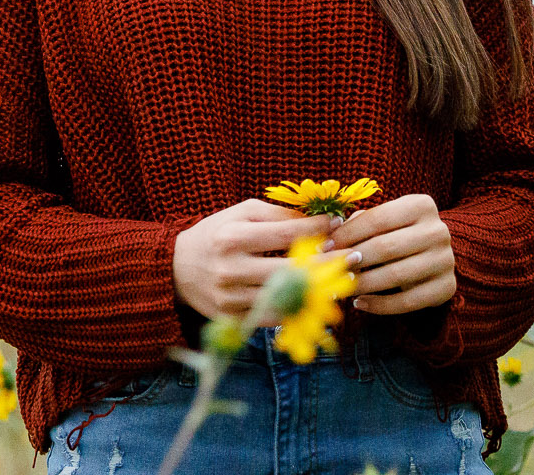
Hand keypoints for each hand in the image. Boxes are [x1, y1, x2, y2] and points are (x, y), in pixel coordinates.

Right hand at [170, 199, 338, 324]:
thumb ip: (279, 215)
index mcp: (233, 236)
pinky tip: (318, 300)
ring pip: (287, 298)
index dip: (319, 229)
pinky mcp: (233, 318)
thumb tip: (321, 220)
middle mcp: (231, 268)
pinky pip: (275, 317)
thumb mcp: (242, 214)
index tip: (341, 224)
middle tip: (355, 257)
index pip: (286, 233)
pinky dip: (299, 309)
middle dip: (328, 263)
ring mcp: (231, 297)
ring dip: (321, 289)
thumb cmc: (218, 233)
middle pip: (292, 269)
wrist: (178, 268)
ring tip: (345, 281)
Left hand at [324, 192, 454, 314]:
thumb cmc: (398, 234)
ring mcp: (446, 260)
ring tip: (344, 286)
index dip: (347, 234)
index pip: (377, 219)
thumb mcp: (383, 221)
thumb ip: (358, 224)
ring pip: (396, 275)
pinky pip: (408, 301)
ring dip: (364, 283)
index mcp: (421, 205)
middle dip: (353, 259)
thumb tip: (329, 236)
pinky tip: (360, 303)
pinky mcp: (447, 288)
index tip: (325, 247)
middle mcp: (438, 231)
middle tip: (331, 269)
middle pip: (386, 247)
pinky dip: (380, 305)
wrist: (433, 256)